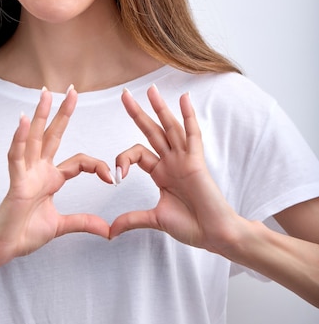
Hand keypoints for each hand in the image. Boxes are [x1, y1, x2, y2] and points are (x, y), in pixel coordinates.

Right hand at [0, 88, 111, 264]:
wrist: (3, 249)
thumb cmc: (24, 233)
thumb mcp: (61, 226)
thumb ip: (83, 223)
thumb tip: (107, 230)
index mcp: (51, 178)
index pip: (78, 162)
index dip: (96, 166)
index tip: (111, 178)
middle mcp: (38, 170)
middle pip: (53, 135)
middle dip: (63, 112)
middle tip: (73, 90)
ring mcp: (26, 173)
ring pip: (34, 138)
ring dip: (40, 115)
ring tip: (46, 94)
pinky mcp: (15, 182)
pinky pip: (16, 156)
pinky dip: (19, 138)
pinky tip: (22, 121)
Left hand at [110, 86, 238, 251]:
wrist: (214, 235)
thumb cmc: (192, 226)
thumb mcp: (155, 220)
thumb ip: (132, 220)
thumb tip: (110, 231)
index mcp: (160, 172)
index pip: (137, 153)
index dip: (123, 159)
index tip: (116, 177)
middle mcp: (171, 161)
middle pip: (151, 130)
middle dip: (137, 112)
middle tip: (124, 93)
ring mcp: (184, 159)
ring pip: (169, 127)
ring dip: (159, 108)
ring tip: (150, 89)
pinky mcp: (197, 161)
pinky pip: (192, 134)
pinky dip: (188, 116)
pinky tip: (184, 98)